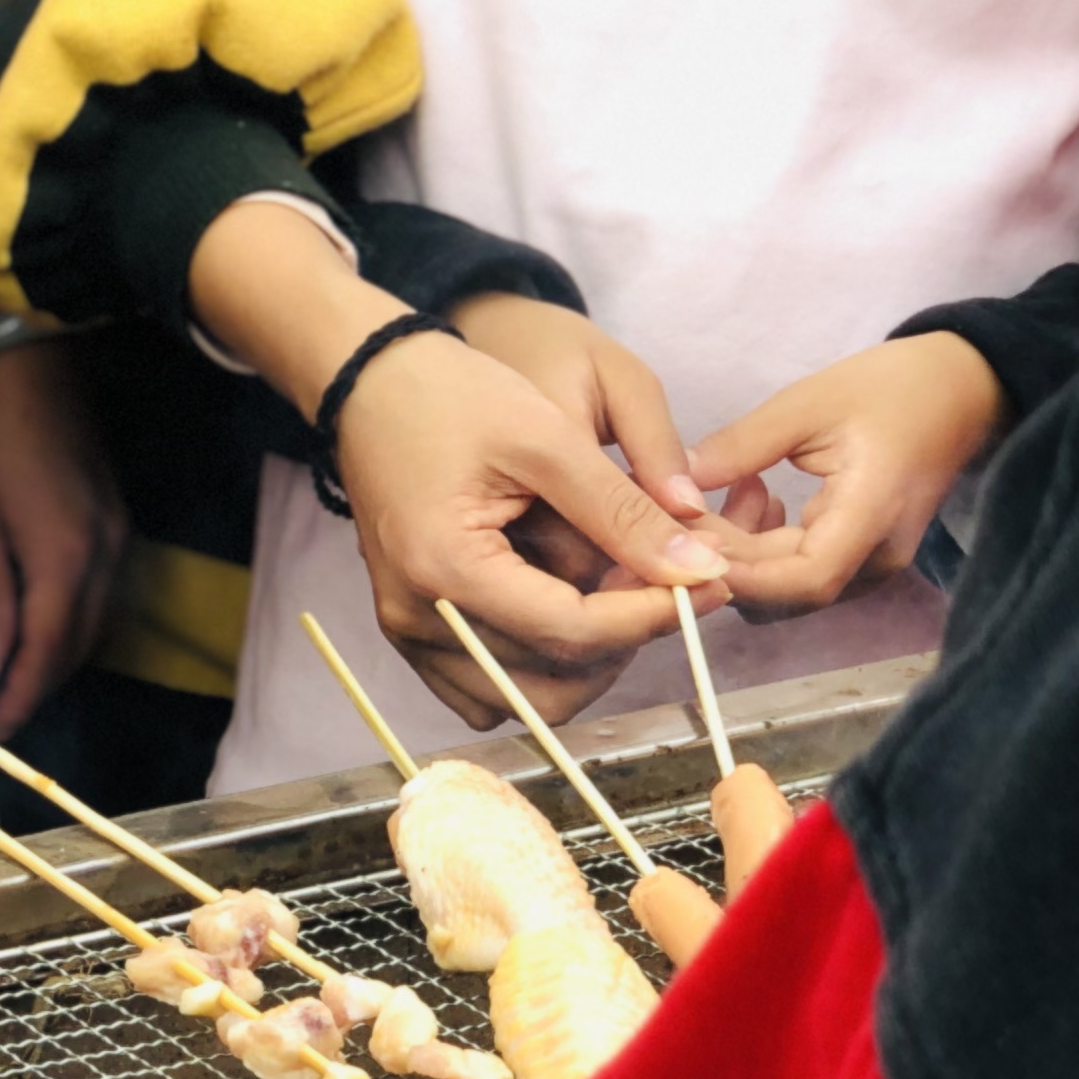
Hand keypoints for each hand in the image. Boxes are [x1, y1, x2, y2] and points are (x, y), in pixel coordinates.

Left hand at [0, 336, 127, 733]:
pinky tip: (46, 629)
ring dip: (61, 656)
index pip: (47, 649)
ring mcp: (119, 537)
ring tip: (19, 680)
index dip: (23, 695)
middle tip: (3, 713)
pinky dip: (75, 624)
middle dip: (43, 683)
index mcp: (63, 558)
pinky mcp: (119, 522)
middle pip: (80, 643)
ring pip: (97, 622)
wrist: (34, 365)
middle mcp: (104, 556)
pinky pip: (103, 593)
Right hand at [185, 204, 723, 731]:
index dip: (650, 616)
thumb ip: (623, 512)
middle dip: (619, 642)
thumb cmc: (453, 394)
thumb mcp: (549, 437)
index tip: (706, 584)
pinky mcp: (411, 629)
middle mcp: (417, 618)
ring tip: (613, 589)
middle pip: (550, 683)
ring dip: (583, 659)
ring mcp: (407, 631)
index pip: (571, 632)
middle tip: (659, 582)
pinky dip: (537, 666)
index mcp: (445, 568)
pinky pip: (487, 688)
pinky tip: (564, 608)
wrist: (371, 380)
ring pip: (523, 699)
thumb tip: (698, 570)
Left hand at [689, 333, 1003, 617]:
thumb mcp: (809, 403)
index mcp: (871, 515)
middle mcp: (877, 557)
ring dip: (746, 553)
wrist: (960, 390)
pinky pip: (803, 571)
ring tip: (731, 488)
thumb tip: (676, 484)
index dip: (739, 573)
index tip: (686, 539)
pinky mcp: (863, 555)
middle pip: (788, 592)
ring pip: (790, 588)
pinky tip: (757, 494)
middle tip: (683, 510)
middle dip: (727, 559)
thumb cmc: (890, 388)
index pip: (803, 579)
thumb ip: (742, 446)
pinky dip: (767, 546)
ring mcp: (873, 563)